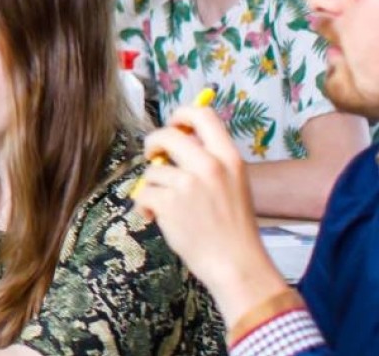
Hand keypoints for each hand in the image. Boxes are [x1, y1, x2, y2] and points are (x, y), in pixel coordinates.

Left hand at [131, 106, 285, 318]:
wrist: (236, 263)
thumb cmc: (232, 229)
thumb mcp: (233, 184)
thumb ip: (209, 162)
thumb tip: (175, 143)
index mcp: (229, 158)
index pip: (203, 115)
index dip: (181, 115)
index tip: (173, 125)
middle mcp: (209, 165)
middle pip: (168, 134)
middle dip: (153, 143)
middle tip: (152, 156)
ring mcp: (188, 184)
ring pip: (152, 170)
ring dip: (152, 187)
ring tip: (164, 207)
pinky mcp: (169, 203)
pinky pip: (142, 194)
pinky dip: (144, 207)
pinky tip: (156, 218)